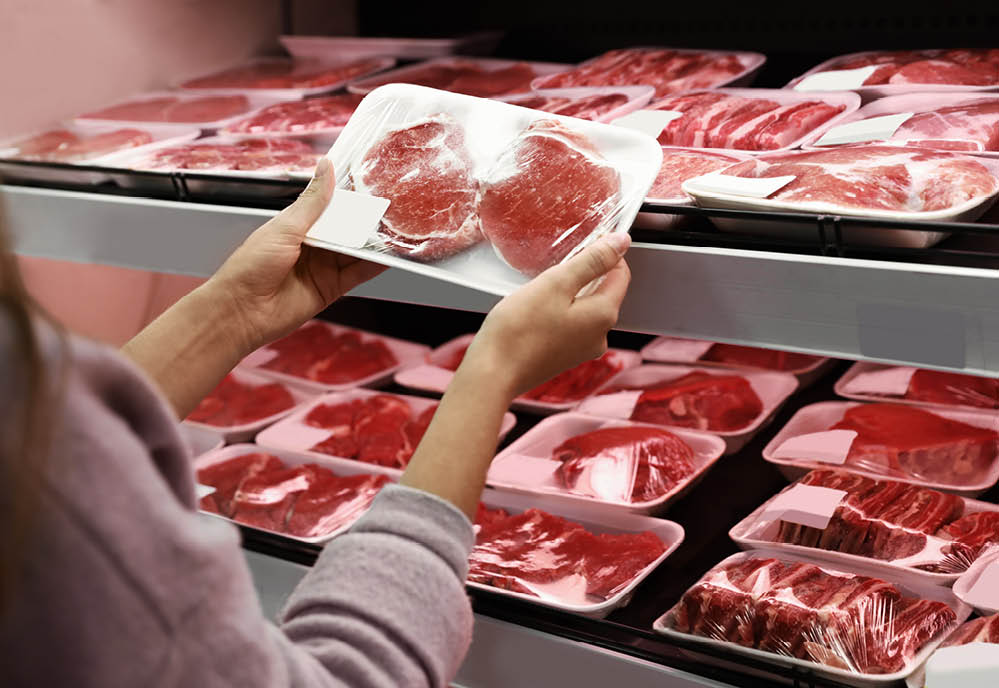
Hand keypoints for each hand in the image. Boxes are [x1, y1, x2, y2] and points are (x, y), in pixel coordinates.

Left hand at [206, 158, 386, 351]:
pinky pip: (359, 273)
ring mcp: (324, 266)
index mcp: (298, 224)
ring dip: (374, 242)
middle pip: (347, 228)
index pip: (330, 205)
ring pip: (356, 249)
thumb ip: (313, 201)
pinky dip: (375, 264)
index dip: (349, 197)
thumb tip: (325, 167)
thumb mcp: (285, 227)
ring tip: (397, 229)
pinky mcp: (333, 287)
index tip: (371, 183)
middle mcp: (313, 244)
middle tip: (391, 207)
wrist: (243, 311)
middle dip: (366, 219)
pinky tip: (389, 255)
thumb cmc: (251, 266)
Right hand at [461, 233, 631, 399]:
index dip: (606, 253)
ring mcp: (582, 350)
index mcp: (603, 315)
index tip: (584, 243)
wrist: (492, 373)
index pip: (621, 274)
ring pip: (584, 308)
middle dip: (583, 274)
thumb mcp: (556, 283)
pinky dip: (558, 312)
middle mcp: (599, 336)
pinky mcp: (564, 356)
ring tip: (540, 291)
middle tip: (552, 269)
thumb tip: (621, 242)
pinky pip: (570, 325)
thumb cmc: (518, 331)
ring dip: (568, 293)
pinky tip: (535, 312)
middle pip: (603, 292)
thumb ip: (592, 260)